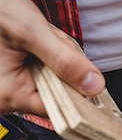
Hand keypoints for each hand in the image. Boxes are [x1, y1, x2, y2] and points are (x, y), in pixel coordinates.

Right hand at [0, 0, 104, 115]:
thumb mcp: (31, 31)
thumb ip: (65, 60)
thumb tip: (94, 86)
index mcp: (9, 95)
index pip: (59, 108)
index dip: (78, 92)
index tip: (88, 75)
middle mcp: (8, 98)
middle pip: (59, 93)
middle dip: (65, 67)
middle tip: (52, 41)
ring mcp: (13, 88)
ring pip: (55, 80)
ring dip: (57, 58)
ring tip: (42, 37)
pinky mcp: (18, 77)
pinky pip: (46, 72)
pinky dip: (51, 55)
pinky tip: (40, 40)